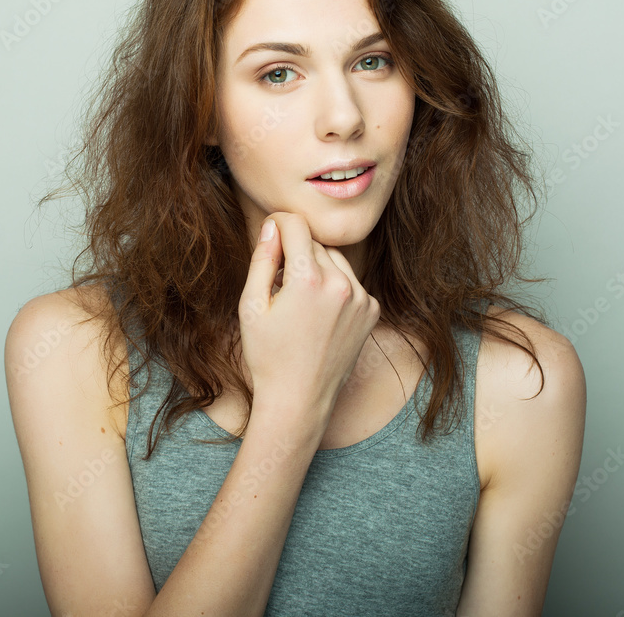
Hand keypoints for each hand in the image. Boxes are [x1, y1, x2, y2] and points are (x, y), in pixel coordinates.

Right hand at [238, 212, 381, 415]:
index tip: (270, 232)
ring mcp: (361, 298)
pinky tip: (319, 314)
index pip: (296, 225)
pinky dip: (335, 287)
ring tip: (298, 300)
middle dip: (295, 252)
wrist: (300, 400)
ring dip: (316, 268)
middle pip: (314, 243)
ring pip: (335, 260)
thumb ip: (263, 259)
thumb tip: (273, 226)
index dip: (278, 223)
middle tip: (277, 283)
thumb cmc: (268, 356)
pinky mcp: (371, 311)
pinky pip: (351, 282)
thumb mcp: (252, 306)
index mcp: (309, 279)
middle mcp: (341, 284)